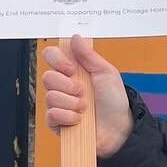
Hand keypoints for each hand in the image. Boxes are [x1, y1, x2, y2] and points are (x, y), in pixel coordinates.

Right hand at [41, 34, 133, 157]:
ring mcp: (58, 104)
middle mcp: (62, 85)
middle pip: (47, 77)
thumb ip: (89, 55)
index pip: (51, 55)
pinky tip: (79, 120)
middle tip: (83, 92)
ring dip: (72, 103)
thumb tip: (75, 37)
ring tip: (85, 108)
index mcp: (72, 70)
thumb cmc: (114, 101)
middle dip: (68, 86)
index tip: (72, 69)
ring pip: (50, 96)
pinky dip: (68, 116)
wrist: (118, 129)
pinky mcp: (56, 122)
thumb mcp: (106, 73)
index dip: (57, 60)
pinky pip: (51, 115)